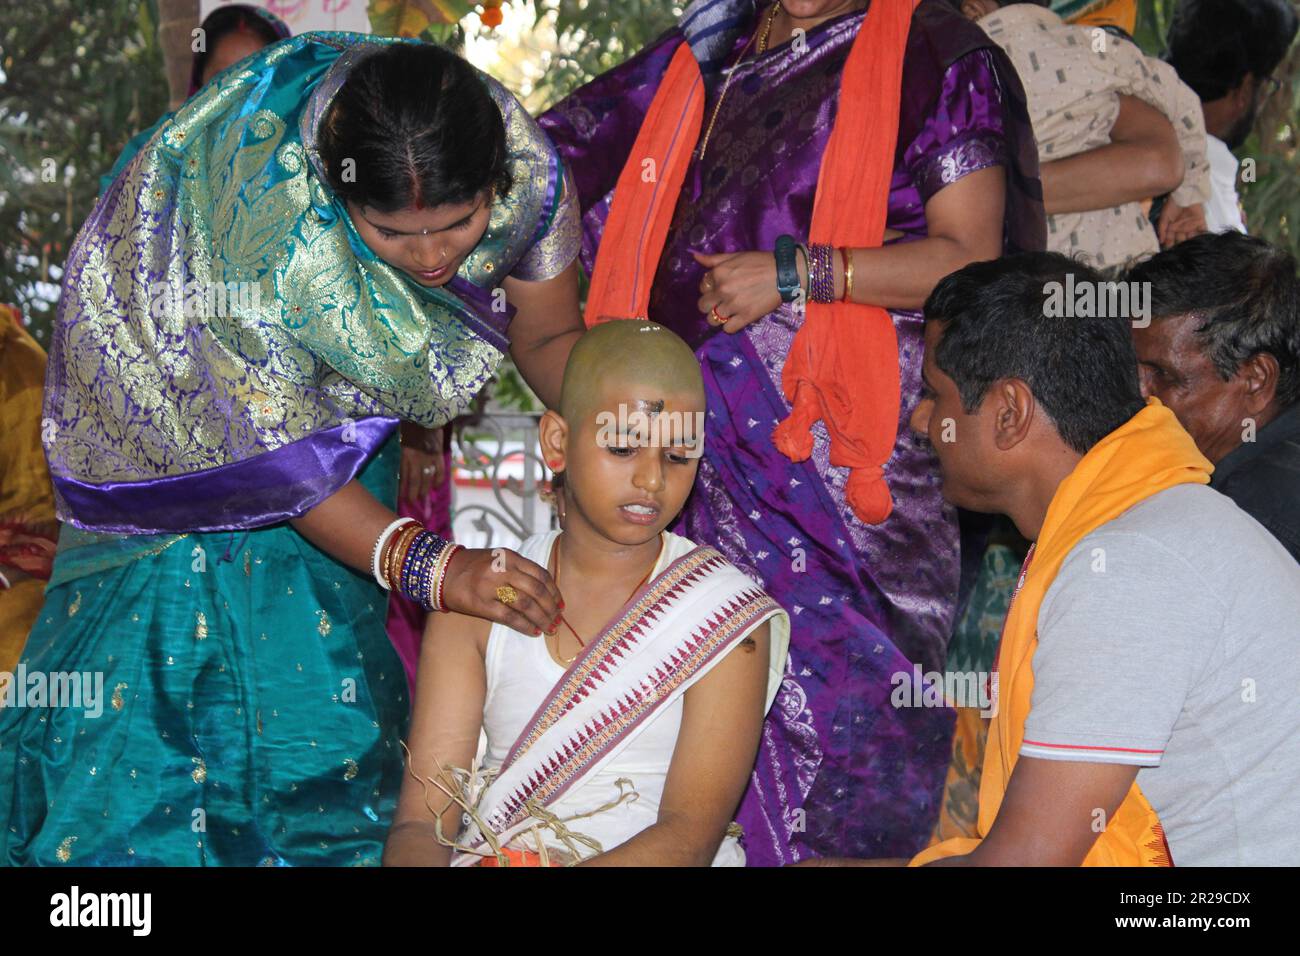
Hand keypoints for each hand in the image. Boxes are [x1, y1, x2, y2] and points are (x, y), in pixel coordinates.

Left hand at [399, 424, 444, 505]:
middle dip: (414, 494)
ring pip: (428, 478)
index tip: (403, 499)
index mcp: (405, 455)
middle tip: (413, 502)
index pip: (404, 477)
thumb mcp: (401, 438)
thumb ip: (403, 452)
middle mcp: (417, 459)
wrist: (425, 412)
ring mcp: (429, 457)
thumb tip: (403, 467)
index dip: (404, 490)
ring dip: (426, 490)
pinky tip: (436, 486)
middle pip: (416, 481)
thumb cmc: (409, 422)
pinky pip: (440, 470)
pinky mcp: (438, 454)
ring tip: (424, 498)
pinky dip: (439, 479)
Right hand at [439, 546, 561, 635]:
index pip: (540, 574)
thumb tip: (545, 589)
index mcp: (509, 557)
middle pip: (537, 590)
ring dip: (542, 618)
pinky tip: (533, 632)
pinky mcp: (481, 604)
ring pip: (526, 604)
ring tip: (549, 628)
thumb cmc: (473, 567)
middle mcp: (502, 569)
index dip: (554, 591)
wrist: (441, 572)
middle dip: (551, 608)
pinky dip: (525, 626)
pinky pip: (509, 617)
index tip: (560, 604)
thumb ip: (519, 569)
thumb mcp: (498, 558)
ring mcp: (491, 586)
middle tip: (558, 620)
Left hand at [694, 250, 783, 332]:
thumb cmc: (760, 262)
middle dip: (709, 305)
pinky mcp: (745, 317)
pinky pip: (727, 329)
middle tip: (720, 303)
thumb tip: (694, 256)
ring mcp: (733, 305)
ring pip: (712, 320)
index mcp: (719, 273)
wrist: (783, 273)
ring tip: (728, 312)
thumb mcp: (735, 256)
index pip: (702, 287)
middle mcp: (722, 290)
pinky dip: (730, 326)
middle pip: (703, 306)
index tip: (719, 289)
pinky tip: (736, 319)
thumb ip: (714, 259)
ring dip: (718, 317)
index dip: (709, 289)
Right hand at [1156, 200, 1206, 247]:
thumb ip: (1162, 229)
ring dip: (1192, 243)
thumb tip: (1160, 241)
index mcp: (1172, 229)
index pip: (1171, 240)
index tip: (1169, 251)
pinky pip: (1203, 231)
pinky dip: (1204, 236)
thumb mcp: (1164, 217)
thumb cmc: (1171, 205)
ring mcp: (1191, 226)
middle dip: (1181, 246)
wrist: (1183, 194)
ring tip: (1192, 249)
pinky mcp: (1200, 222)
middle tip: (1181, 252)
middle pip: (1181, 241)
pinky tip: (1202, 242)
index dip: (1170, 246)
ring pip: (1192, 238)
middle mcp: (1181, 229)